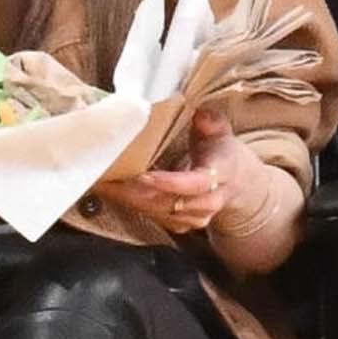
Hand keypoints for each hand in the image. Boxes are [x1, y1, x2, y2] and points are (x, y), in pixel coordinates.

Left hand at [97, 111, 272, 233]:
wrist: (236, 183)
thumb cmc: (220, 152)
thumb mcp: (221, 132)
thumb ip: (212, 122)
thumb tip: (201, 114)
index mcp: (220, 174)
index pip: (196, 184)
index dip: (171, 182)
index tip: (144, 175)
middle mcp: (209, 201)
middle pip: (169, 203)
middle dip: (135, 193)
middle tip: (106, 178)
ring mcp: (194, 216)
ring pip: (157, 212)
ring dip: (127, 199)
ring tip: (101, 182)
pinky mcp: (180, 224)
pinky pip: (152, 216)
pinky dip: (129, 204)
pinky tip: (109, 190)